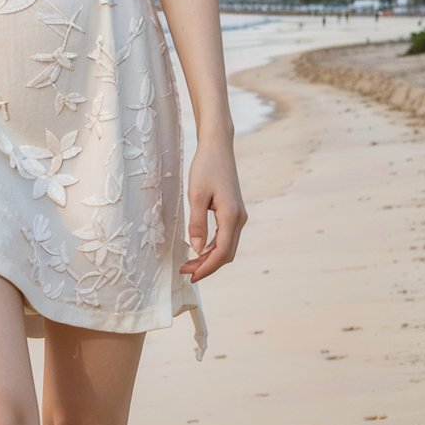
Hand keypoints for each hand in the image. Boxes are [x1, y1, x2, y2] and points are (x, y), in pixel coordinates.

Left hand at [179, 138, 247, 283]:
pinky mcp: (234, 212)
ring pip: (227, 246)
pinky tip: (198, 248)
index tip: (190, 277)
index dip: (206, 268)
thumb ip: (196, 223)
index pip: (221, 253)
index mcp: (231, 216)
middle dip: (206, 266)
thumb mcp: (196, 195)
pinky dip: (213, 247)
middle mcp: (239, 218)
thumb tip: (195, 250)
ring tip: (188, 263)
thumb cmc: (205, 167)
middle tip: (185, 271)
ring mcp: (239, 215)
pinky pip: (226, 237)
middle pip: (226, 253)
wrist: (217, 147)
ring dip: (209, 257)